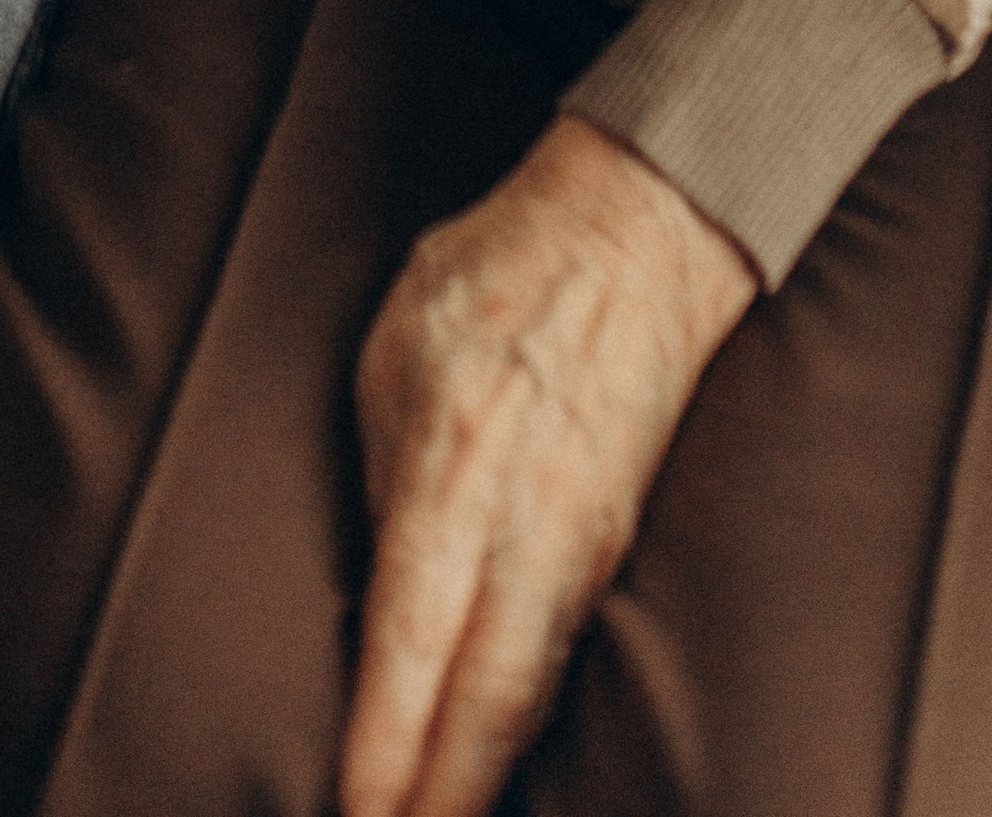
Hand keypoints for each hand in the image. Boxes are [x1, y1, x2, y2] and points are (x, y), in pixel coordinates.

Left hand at [341, 117, 755, 816]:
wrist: (637, 233)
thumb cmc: (492, 279)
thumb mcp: (392, 358)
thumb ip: (378, 476)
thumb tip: (371, 588)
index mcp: (455, 465)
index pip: (413, 635)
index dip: (386, 739)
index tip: (354, 811)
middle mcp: (529, 522)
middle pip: (487, 700)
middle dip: (441, 796)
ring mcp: (585, 541)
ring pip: (532, 691)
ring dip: (482, 775)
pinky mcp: (617, 545)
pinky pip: (563, 653)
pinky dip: (524, 721)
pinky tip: (493, 758)